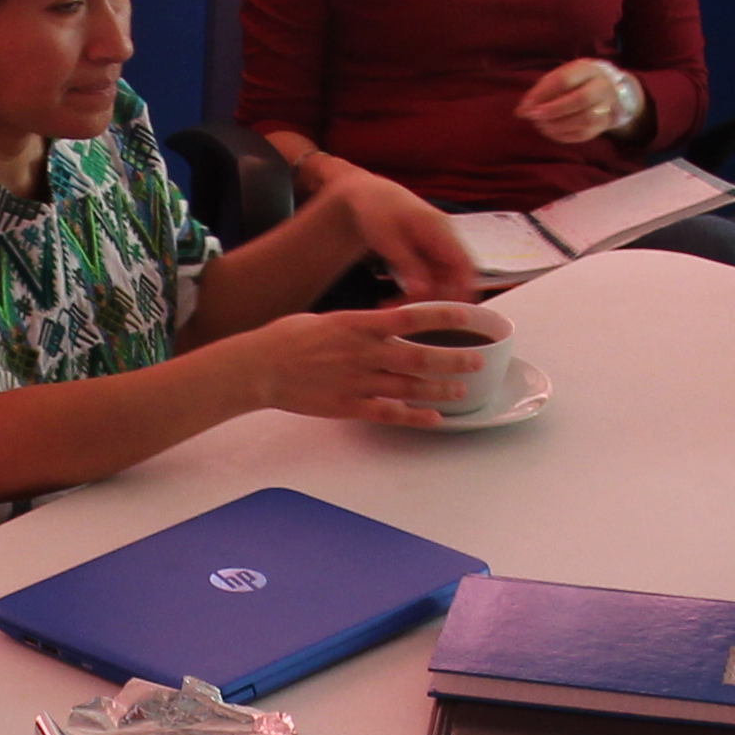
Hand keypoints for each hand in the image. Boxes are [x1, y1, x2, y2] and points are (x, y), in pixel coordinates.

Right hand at [234, 302, 482, 427]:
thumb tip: (381, 327)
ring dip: (440, 389)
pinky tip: (433, 418)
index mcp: (358, 325)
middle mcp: (363, 352)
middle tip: (476, 360)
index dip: (442, 316)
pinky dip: (414, 416)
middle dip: (452, 359)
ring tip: (462, 390)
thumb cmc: (287, 339)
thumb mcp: (326, 319)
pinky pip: (389, 412)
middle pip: (419, 356)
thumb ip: (358, 325)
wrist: (258, 367)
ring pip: (409, 386)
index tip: (467, 315)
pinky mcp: (348, 406)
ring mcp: (358, 381)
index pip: (410, 317)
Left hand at [322, 168, 486, 306]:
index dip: (464, 289)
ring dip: (424, 298)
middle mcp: (445, 239)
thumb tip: (423, 291)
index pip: (464, 264)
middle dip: (438, 300)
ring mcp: (438, 248)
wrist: (368, 195)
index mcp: (440, 229)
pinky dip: (417, 292)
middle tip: (412, 316)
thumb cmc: (376, 210)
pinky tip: (396, 301)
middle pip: (456, 277)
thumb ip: (407, 264)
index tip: (451, 312)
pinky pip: (431, 279)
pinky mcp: (428, 256)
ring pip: (442, 281)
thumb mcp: (388, 239)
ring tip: (394, 309)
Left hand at [514, 57, 644, 147]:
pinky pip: (585, 133)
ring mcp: (607, 105)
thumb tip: (521, 111)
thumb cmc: (575, 82)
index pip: (564, 79)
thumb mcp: (558, 77)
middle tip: (535, 118)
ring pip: (586, 119)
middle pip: (581, 99)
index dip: (544, 94)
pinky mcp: (605, 123)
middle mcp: (601, 85)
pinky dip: (565, 136)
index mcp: (586, 69)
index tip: (528, 106)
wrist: (607, 89)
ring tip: (542, 126)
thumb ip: (540, 92)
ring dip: (559, 126)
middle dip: (554, 111)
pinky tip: (552, 132)